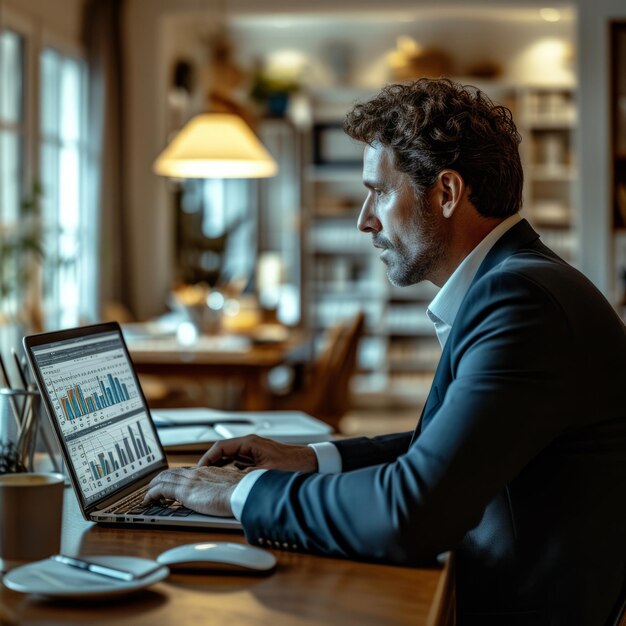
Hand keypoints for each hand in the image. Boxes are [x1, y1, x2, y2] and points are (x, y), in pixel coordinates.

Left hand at [143, 465, 242, 516]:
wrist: (243, 491)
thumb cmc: (242, 492)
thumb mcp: (232, 488)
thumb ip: (224, 490)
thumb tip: (227, 497)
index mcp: (209, 471)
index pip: (187, 471)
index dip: (177, 476)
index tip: (173, 483)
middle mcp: (197, 473)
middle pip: (173, 472)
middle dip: (161, 479)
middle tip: (154, 487)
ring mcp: (190, 481)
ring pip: (164, 478)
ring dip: (153, 486)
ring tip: (148, 494)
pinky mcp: (185, 492)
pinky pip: (161, 489)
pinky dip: (151, 494)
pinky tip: (147, 501)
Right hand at [197, 435, 317, 472]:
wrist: (311, 463)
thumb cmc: (293, 465)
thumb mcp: (266, 474)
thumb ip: (246, 476)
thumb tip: (229, 483)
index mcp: (250, 443)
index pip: (220, 447)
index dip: (207, 459)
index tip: (199, 470)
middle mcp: (250, 445)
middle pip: (222, 451)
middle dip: (210, 463)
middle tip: (199, 477)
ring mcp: (253, 451)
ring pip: (229, 458)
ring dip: (218, 467)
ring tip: (208, 480)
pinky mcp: (258, 459)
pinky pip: (237, 463)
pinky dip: (228, 470)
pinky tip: (225, 481)